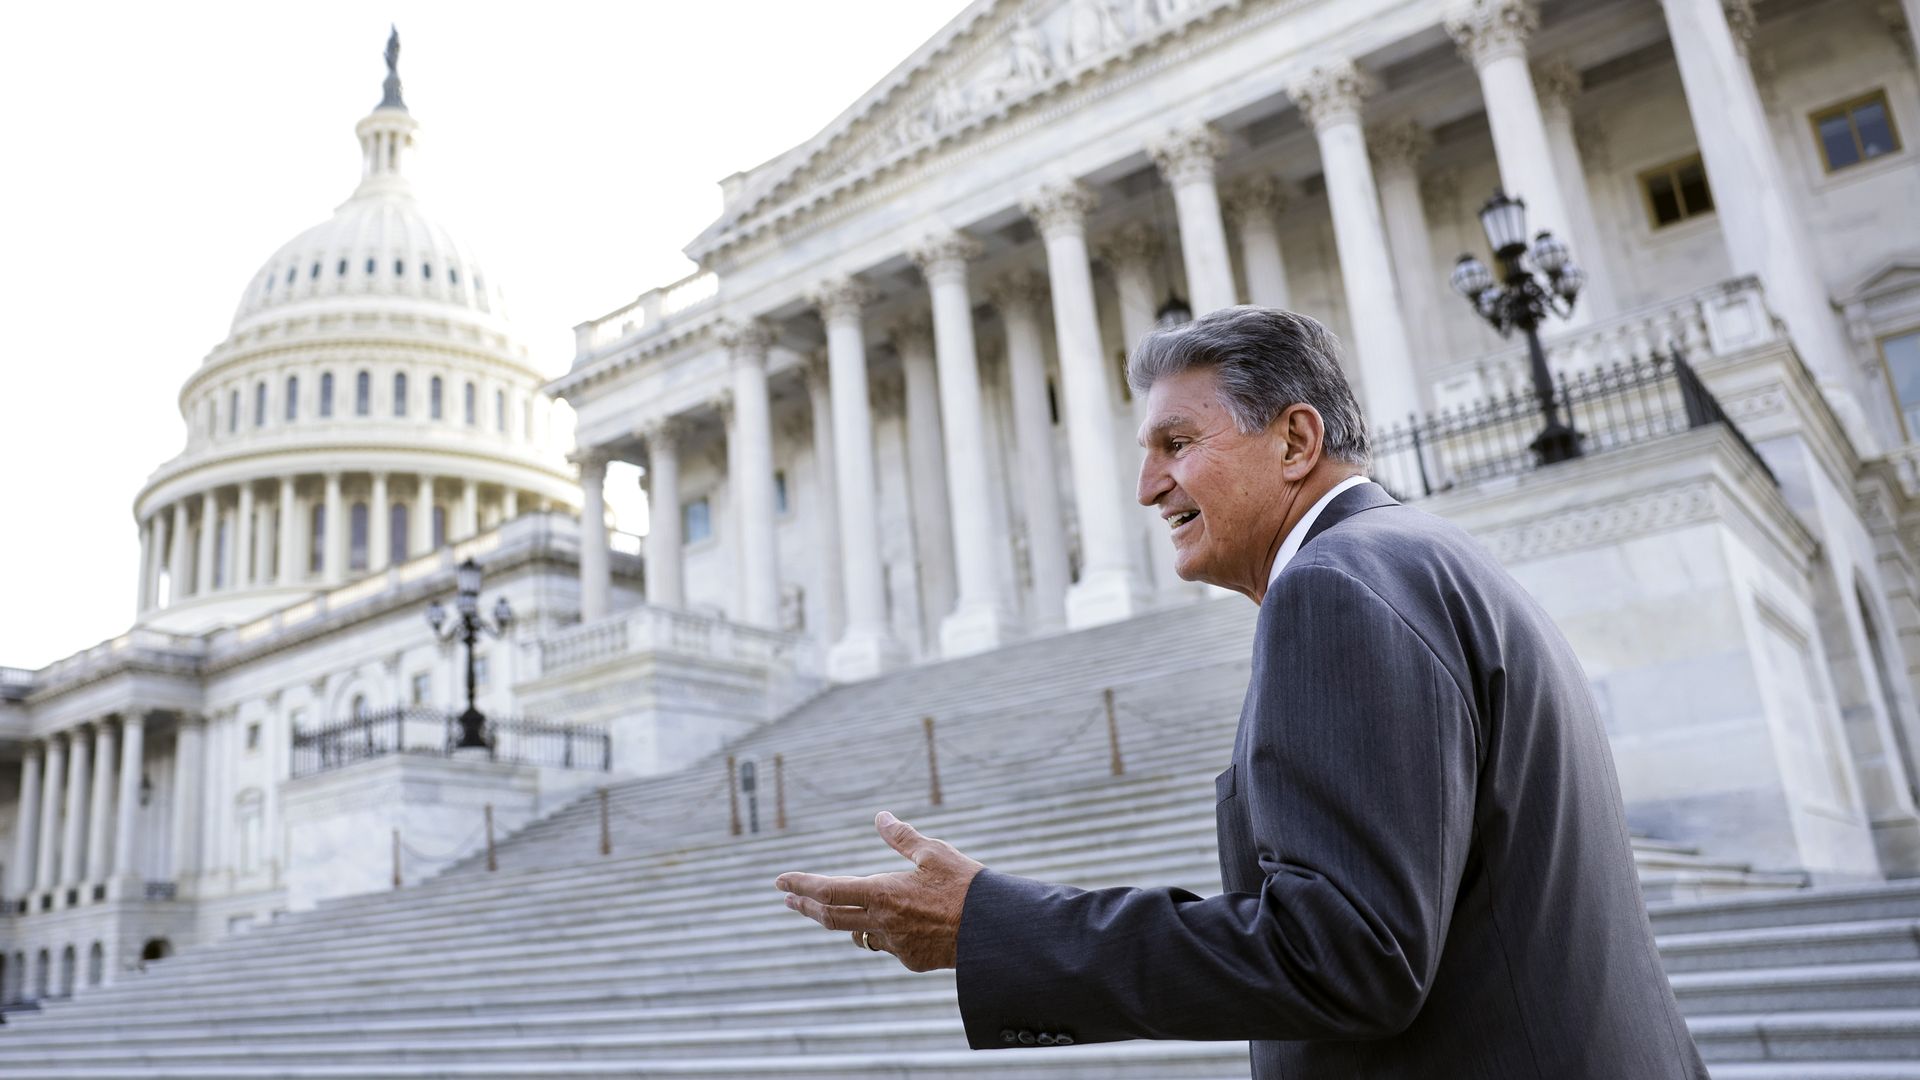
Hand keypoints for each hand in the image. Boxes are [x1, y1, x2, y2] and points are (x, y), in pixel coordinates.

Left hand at [774, 810, 984, 971]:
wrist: (995, 932)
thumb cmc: (966, 886)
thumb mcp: (934, 852)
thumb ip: (902, 837)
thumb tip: (880, 817)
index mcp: (883, 892)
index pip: (829, 889)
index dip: (802, 884)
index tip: (780, 880)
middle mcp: (883, 922)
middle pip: (831, 918)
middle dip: (806, 907)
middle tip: (788, 899)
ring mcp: (896, 946)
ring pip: (859, 934)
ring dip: (844, 922)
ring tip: (834, 912)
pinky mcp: (912, 960)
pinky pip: (889, 945)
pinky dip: (885, 933)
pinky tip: (895, 926)